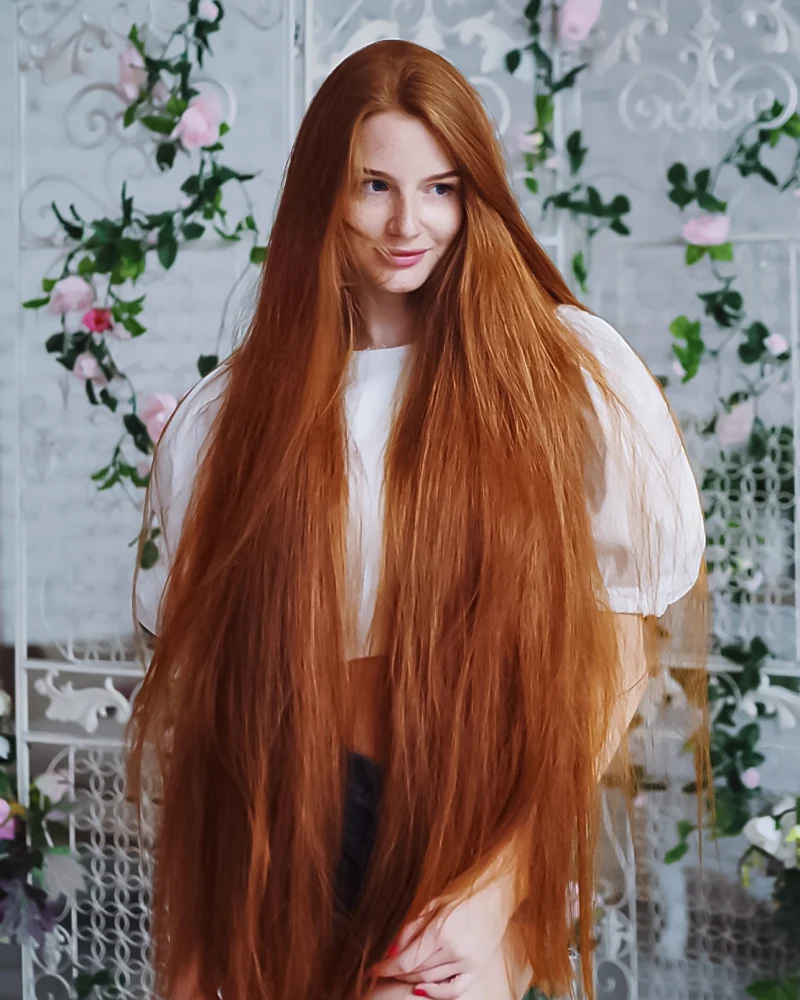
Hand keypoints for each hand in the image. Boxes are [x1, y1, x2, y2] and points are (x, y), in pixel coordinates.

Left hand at [368, 870, 516, 998]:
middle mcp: (454, 950)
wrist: (496, 893)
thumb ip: (411, 928)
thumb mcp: (432, 903)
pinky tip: (420, 989)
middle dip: (397, 972)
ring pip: (431, 980)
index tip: (373, 969)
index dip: (387, 967)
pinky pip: (454, 990)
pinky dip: (436, 993)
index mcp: (440, 931)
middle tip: (384, 968)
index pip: (407, 960)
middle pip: (417, 972)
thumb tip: (392, 951)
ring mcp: (468, 962)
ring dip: (411, 979)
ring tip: (399, 973)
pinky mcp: (477, 968)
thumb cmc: (462, 893)